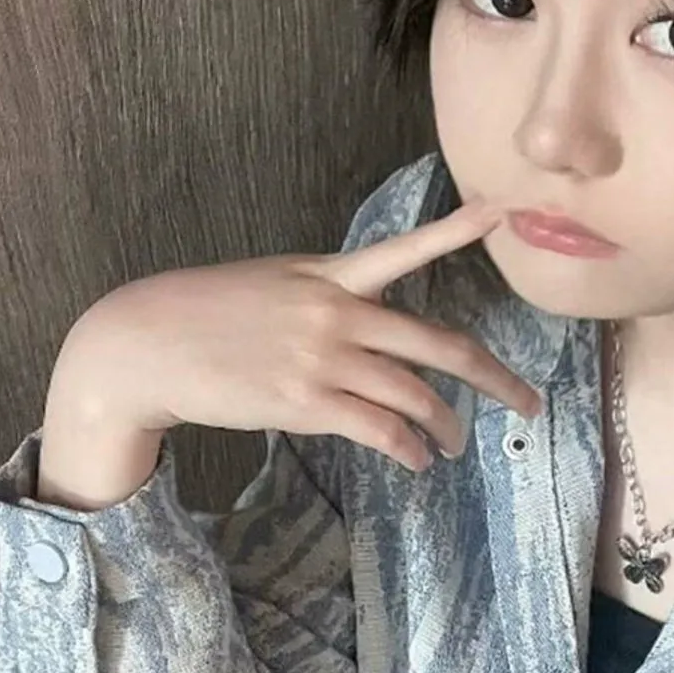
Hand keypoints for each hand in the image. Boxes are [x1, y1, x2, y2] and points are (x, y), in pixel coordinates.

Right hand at [54, 198, 540, 471]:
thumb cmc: (206, 311)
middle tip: (528, 402)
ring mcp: (324, 358)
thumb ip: (327, 297)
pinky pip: (380, 429)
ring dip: (447, 426)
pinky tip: (417, 458)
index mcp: (331, 273)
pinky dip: (409, 448)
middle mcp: (338, 312)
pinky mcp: (305, 402)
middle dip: (495, 379)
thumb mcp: (274, 282)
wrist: (145, 341)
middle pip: (439, 345)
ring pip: (415, 396)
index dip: (458, 230)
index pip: (407, 248)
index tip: (504, 214)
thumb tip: (366, 327)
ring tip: (456, 442)